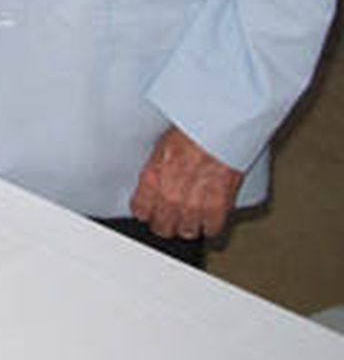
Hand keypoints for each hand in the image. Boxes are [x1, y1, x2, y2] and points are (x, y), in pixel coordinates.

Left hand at [129, 125, 243, 239]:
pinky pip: (212, 230)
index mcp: (152, 178)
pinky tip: (208, 219)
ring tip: (189, 218)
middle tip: (168, 218)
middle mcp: (171, 195)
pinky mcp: (219, 207)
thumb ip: (155, 170)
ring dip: (187, 226)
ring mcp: (195, 204)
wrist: (219, 128)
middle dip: (164, 223)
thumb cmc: (191, 130)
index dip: (145, 211)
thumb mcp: (160, 147)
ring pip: (186, 232)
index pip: (140, 211)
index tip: (148, 211)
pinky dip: (211, 226)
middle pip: (162, 227)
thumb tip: (153, 182)